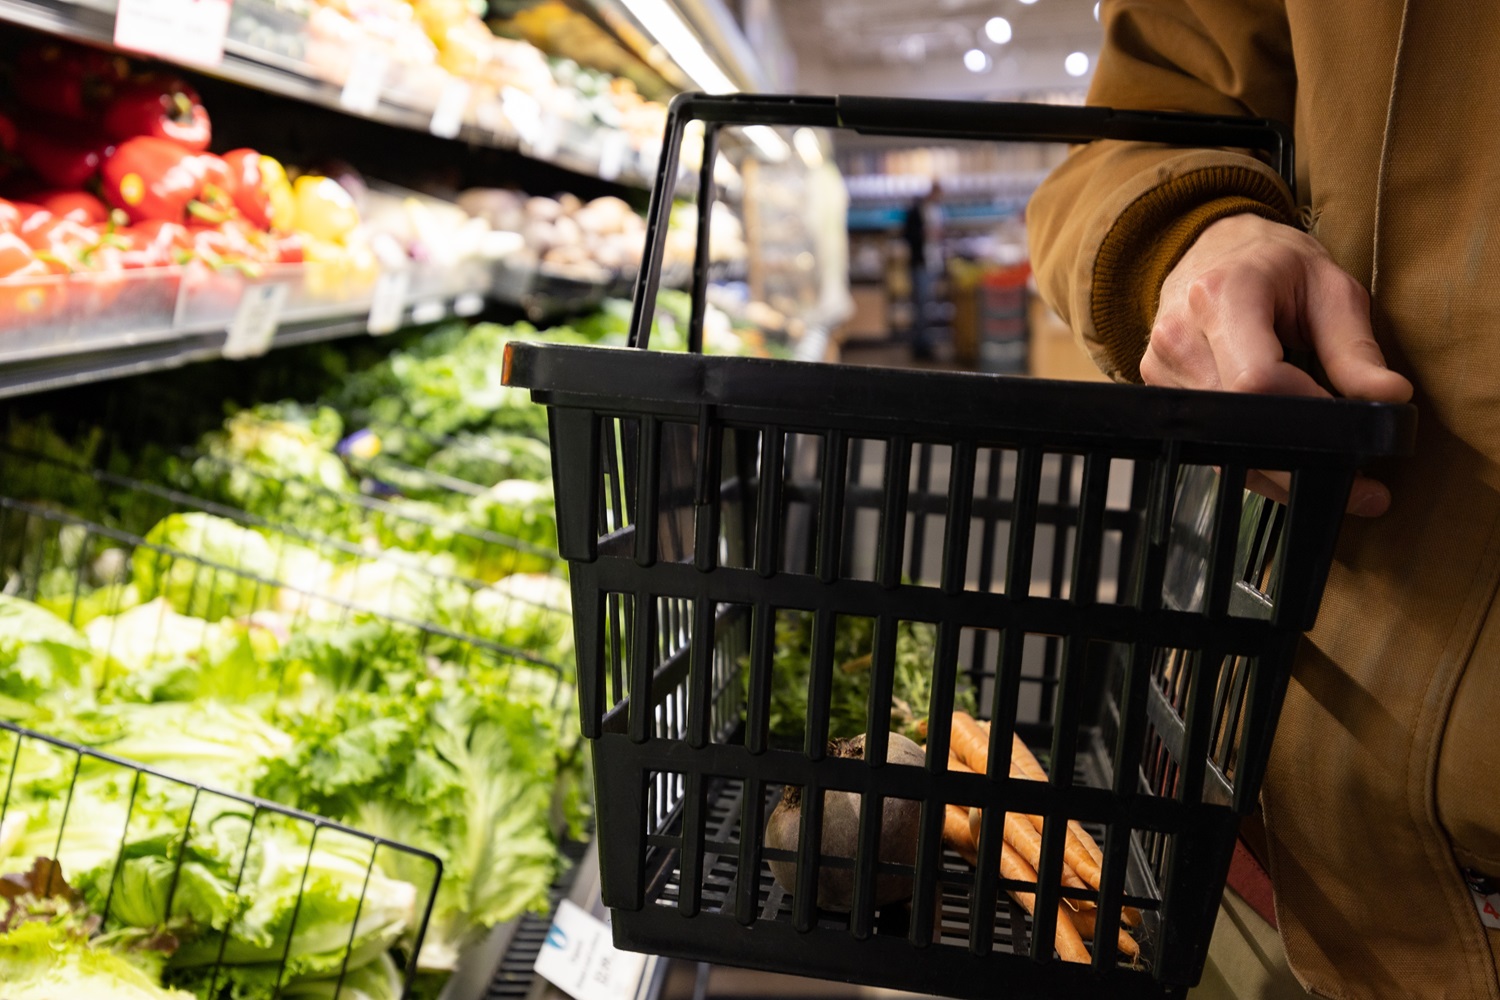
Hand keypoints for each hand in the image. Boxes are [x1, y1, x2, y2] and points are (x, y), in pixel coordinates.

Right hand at [1142, 213, 1413, 515]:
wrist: (1213, 248)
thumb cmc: (1276, 266)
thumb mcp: (1330, 289)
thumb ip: (1356, 348)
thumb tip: (1389, 399)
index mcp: (1223, 296)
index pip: (1258, 380)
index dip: (1309, 416)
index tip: (1355, 432)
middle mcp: (1179, 334)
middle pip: (1236, 423)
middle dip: (1300, 457)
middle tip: (1357, 480)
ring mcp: (1160, 366)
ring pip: (1220, 444)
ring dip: (1276, 464)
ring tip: (1324, 464)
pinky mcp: (1157, 389)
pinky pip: (1206, 442)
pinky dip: (1249, 456)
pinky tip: (1284, 455)